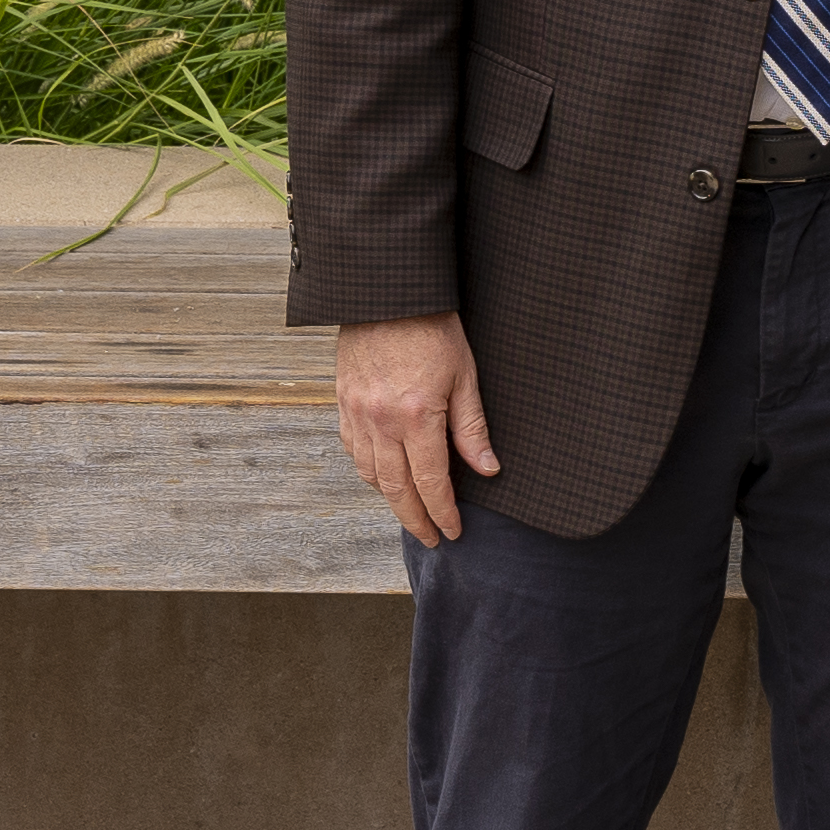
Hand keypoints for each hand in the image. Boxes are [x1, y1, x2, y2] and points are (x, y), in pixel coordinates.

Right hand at [336, 312, 500, 542]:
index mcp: (416, 417)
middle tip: (431, 538)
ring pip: (370, 474)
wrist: (387, 291)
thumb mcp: (464, 375)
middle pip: (397, 489)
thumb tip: (487, 469)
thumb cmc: (431, 327)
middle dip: (416, 519)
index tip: (453, 531)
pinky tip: (382, 476)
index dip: (443, 513)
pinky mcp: (342, 402)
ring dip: (390, 499)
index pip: (431, 482)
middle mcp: (380, 422)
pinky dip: (367, 471)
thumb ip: (472, 427)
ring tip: (411, 511)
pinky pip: (352, 450)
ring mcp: (357, 413)